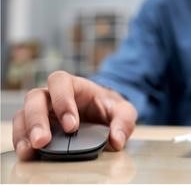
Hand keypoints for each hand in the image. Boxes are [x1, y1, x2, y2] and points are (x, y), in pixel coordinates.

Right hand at [12, 71, 136, 160]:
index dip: (62, 101)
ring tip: (32, 149)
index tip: (71, 125)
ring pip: (24, 113)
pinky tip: (28, 153)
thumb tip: (117, 140)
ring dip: (25, 131)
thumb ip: (123, 122)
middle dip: (37, 118)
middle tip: (44, 140)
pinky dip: (22, 141)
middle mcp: (53, 95)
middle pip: (35, 97)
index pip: (61, 83)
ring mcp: (43, 111)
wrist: (103, 115)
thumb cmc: (109, 108)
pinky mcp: (37, 127)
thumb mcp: (123, 111)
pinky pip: (22, 130)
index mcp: (74, 85)